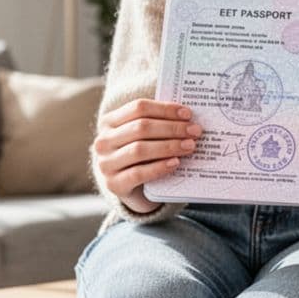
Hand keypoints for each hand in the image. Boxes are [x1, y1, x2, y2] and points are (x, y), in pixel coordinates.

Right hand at [92, 99, 200, 214]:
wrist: (130, 189)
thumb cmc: (142, 157)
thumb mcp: (144, 137)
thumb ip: (158, 124)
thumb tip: (188, 117)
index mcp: (109, 122)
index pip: (138, 108)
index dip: (165, 109)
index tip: (188, 114)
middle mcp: (103, 141)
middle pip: (141, 128)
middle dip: (172, 128)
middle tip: (194, 131)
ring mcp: (106, 164)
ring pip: (139, 149)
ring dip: (169, 146)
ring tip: (190, 146)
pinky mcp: (114, 184)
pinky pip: (138, 173)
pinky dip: (159, 167)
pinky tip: (175, 163)